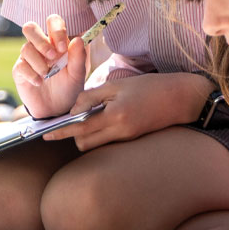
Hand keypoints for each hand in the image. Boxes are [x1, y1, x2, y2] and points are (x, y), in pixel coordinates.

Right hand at [15, 14, 86, 118]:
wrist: (57, 109)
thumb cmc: (69, 87)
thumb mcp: (79, 74)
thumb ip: (80, 57)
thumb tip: (78, 39)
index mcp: (57, 41)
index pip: (53, 21)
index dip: (56, 30)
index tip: (63, 48)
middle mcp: (41, 46)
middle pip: (30, 27)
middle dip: (41, 41)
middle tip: (53, 56)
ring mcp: (28, 58)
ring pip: (26, 47)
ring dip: (39, 62)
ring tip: (47, 75)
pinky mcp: (20, 70)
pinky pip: (21, 65)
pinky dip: (32, 75)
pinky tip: (39, 83)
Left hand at [43, 72, 210, 150]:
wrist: (183, 98)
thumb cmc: (150, 87)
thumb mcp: (117, 85)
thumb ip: (92, 97)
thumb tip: (73, 109)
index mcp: (115, 117)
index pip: (80, 129)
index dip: (60, 133)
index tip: (45, 135)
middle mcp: (120, 132)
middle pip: (85, 143)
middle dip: (72, 135)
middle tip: (67, 120)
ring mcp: (127, 139)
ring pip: (96, 145)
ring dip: (86, 135)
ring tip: (85, 117)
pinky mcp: (132, 139)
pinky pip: (108, 141)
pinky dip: (99, 134)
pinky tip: (99, 120)